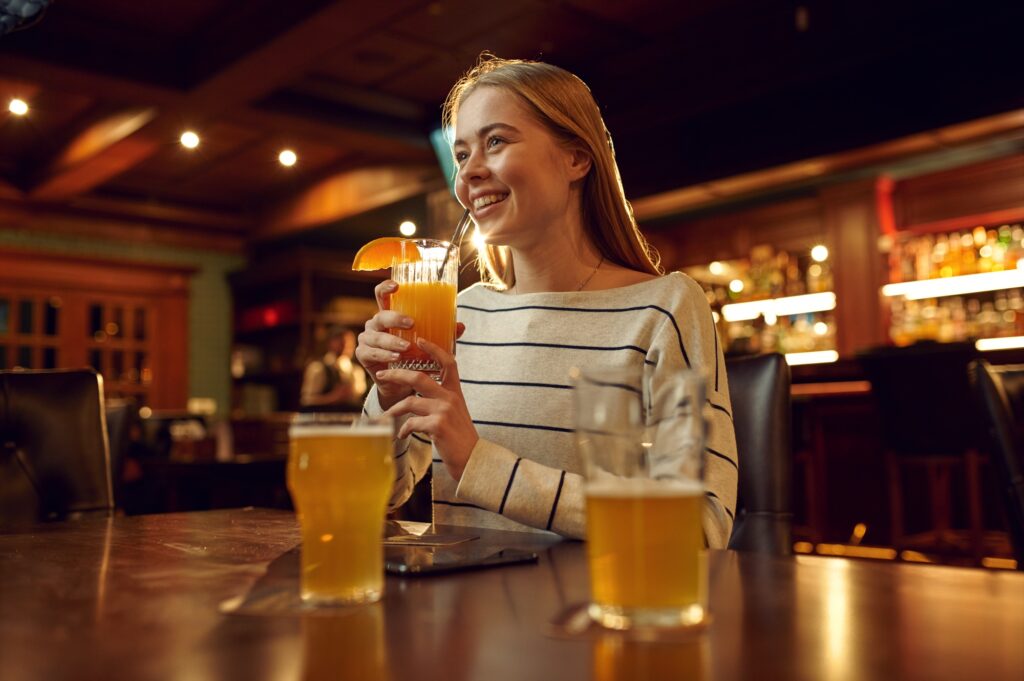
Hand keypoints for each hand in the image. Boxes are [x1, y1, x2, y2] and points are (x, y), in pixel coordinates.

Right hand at [356, 280, 465, 411]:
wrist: (400, 383)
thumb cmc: (414, 356)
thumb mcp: (429, 343)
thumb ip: (442, 334)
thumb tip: (461, 326)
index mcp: (388, 315)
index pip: (381, 295)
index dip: (386, 287)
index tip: (397, 285)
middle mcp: (375, 324)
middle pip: (381, 315)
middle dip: (396, 318)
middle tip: (412, 323)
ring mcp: (367, 339)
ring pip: (376, 336)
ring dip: (392, 341)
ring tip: (406, 347)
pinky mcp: (363, 355)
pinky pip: (371, 352)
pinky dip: (384, 355)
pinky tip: (396, 358)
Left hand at [378, 338, 477, 481]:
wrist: (474, 461)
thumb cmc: (461, 439)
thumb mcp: (456, 414)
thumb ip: (442, 401)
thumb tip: (419, 397)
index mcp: (455, 392)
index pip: (448, 362)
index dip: (434, 348)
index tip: (420, 339)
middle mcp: (450, 398)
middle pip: (419, 377)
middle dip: (396, 374)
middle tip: (381, 374)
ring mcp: (444, 411)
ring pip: (410, 401)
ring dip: (395, 410)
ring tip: (386, 417)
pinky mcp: (437, 426)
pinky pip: (411, 423)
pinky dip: (403, 430)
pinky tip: (402, 435)